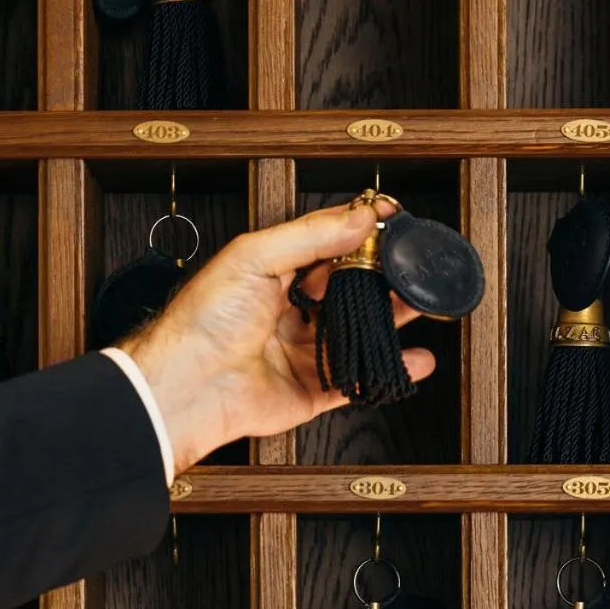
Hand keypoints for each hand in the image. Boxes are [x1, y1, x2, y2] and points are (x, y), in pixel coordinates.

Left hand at [118, 200, 435, 473]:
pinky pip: (356, 381)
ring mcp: (301, 353)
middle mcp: (289, 313)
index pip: (327, 249)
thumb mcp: (255, 257)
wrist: (189, 386)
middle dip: (382, 280)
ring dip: (391, 321)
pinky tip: (415, 359)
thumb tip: (358, 217)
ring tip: (421, 305)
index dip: (360, 237)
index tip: (393, 223)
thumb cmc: (205, 320)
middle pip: (347, 292)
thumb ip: (311, 236)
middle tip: (412, 268)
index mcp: (272, 274)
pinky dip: (388, 371)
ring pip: (357, 335)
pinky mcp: (310, 392)